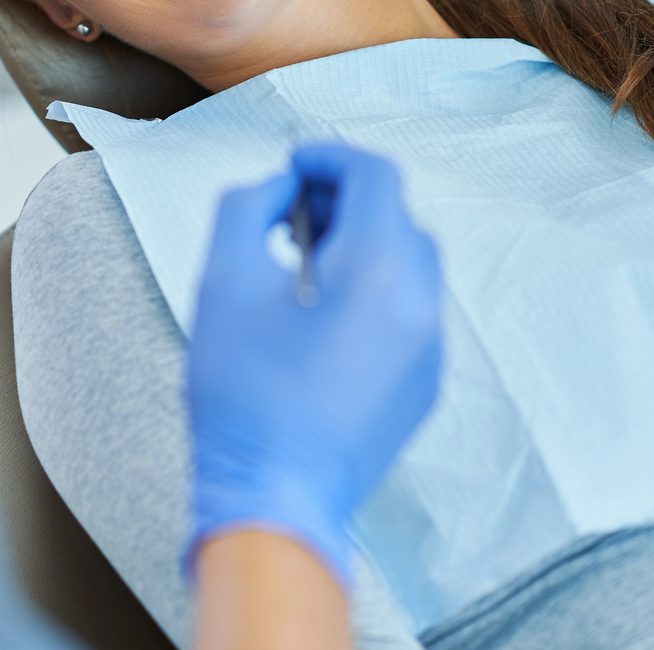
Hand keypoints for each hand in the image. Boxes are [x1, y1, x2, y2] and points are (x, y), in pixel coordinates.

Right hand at [185, 143, 442, 585]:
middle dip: (345, 200)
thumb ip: (247, 208)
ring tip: (303, 263)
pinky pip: (410, 311)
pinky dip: (375, 291)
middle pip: (397, 217)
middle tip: (289, 214)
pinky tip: (323, 315)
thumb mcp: (223, 282)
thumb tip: (279, 188)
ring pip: (410, 263)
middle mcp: (419, 304)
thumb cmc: (243, 395)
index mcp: (377, 271)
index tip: (292, 165)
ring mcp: (429, 348)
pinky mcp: (424, 384)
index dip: (330, 157)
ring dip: (363, 244)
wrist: (274, 497)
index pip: (375, 177)